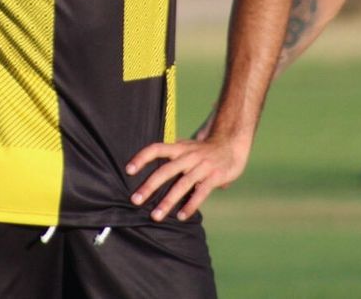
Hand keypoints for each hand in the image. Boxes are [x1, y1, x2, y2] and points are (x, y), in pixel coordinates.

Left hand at [124, 133, 250, 221]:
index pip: (156, 148)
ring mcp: (202, 166)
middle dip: (149, 186)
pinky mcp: (215, 176)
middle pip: (166, 170)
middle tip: (135, 200)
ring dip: (168, 201)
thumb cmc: (204, 150)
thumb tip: (150, 171)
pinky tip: (181, 216)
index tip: (128, 170)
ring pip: (182, 184)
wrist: (232, 144)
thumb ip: (171, 158)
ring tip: (155, 216)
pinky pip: (201, 192)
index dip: (142, 157)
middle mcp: (189, 156)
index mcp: (179, 148)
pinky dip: (191, 205)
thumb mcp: (186, 148)